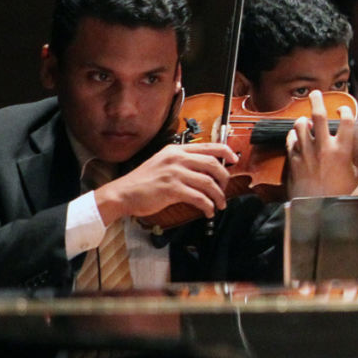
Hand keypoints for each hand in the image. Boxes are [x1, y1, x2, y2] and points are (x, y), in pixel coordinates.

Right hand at [95, 142, 236, 222]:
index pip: (208, 146)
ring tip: (220, 204)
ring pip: (208, 183)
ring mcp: (174, 173)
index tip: (235, 159)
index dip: (226, 152)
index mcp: (176, 150)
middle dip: (224, 178)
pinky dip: (208, 206)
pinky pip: (199, 197)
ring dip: (218, 196)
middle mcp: (176, 158)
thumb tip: (208, 170)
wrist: (122, 193)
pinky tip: (208, 211)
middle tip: (224, 189)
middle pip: (213, 164)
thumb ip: (183, 162)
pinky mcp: (172, 189)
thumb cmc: (144, 181)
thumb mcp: (163, 162)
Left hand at [286, 92, 357, 197]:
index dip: (347, 111)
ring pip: (300, 126)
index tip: (345, 109)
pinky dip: (293, 136)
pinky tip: (296, 136)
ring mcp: (307, 153)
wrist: (318, 212)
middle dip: (317, 101)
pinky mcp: (294, 162)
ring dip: (303, 120)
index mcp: (343, 151)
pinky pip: (290, 142)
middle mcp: (324, 148)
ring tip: (305, 118)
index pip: (347, 122)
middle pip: (319, 116)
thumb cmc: (342, 198)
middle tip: (316, 93)